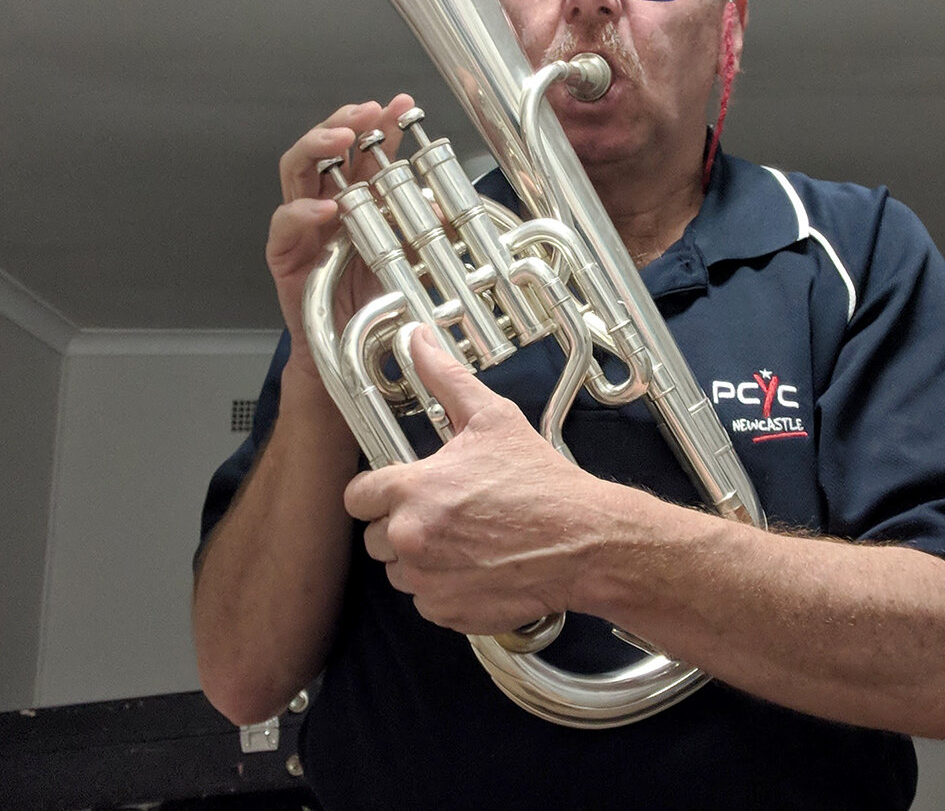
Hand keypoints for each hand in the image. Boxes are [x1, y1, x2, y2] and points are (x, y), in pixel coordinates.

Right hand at [266, 95, 414, 371]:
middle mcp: (327, 203)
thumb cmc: (381, 299)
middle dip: (343, 124)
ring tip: (339, 141)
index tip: (400, 104)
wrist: (354, 348)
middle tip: (364, 114)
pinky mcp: (285, 254)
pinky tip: (325, 208)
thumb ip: (427, 227)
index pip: (364, 151)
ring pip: (297, 172)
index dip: (380, 125)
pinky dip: (302, 213)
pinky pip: (285, 224)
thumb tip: (450, 203)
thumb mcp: (415, 256)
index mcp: (358, 198)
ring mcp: (303, 225)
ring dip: (316, 149)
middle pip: (325, 150)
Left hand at [344, 326, 606, 635]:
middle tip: (447, 511)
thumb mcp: (493, 417)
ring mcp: (426, 580)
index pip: (356, 496)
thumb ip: (446, 378)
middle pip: (375, 536)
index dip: (376, 491)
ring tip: (465, 538)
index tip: (399, 489)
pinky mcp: (445, 611)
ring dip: (421, 558)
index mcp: (413, 489)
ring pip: (398, 571)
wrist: (581, 539)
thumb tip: (418, 339)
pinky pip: (425, 600)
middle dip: (402, 524)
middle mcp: (410, 538)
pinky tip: (477, 564)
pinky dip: (443, 586)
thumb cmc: (539, 480)